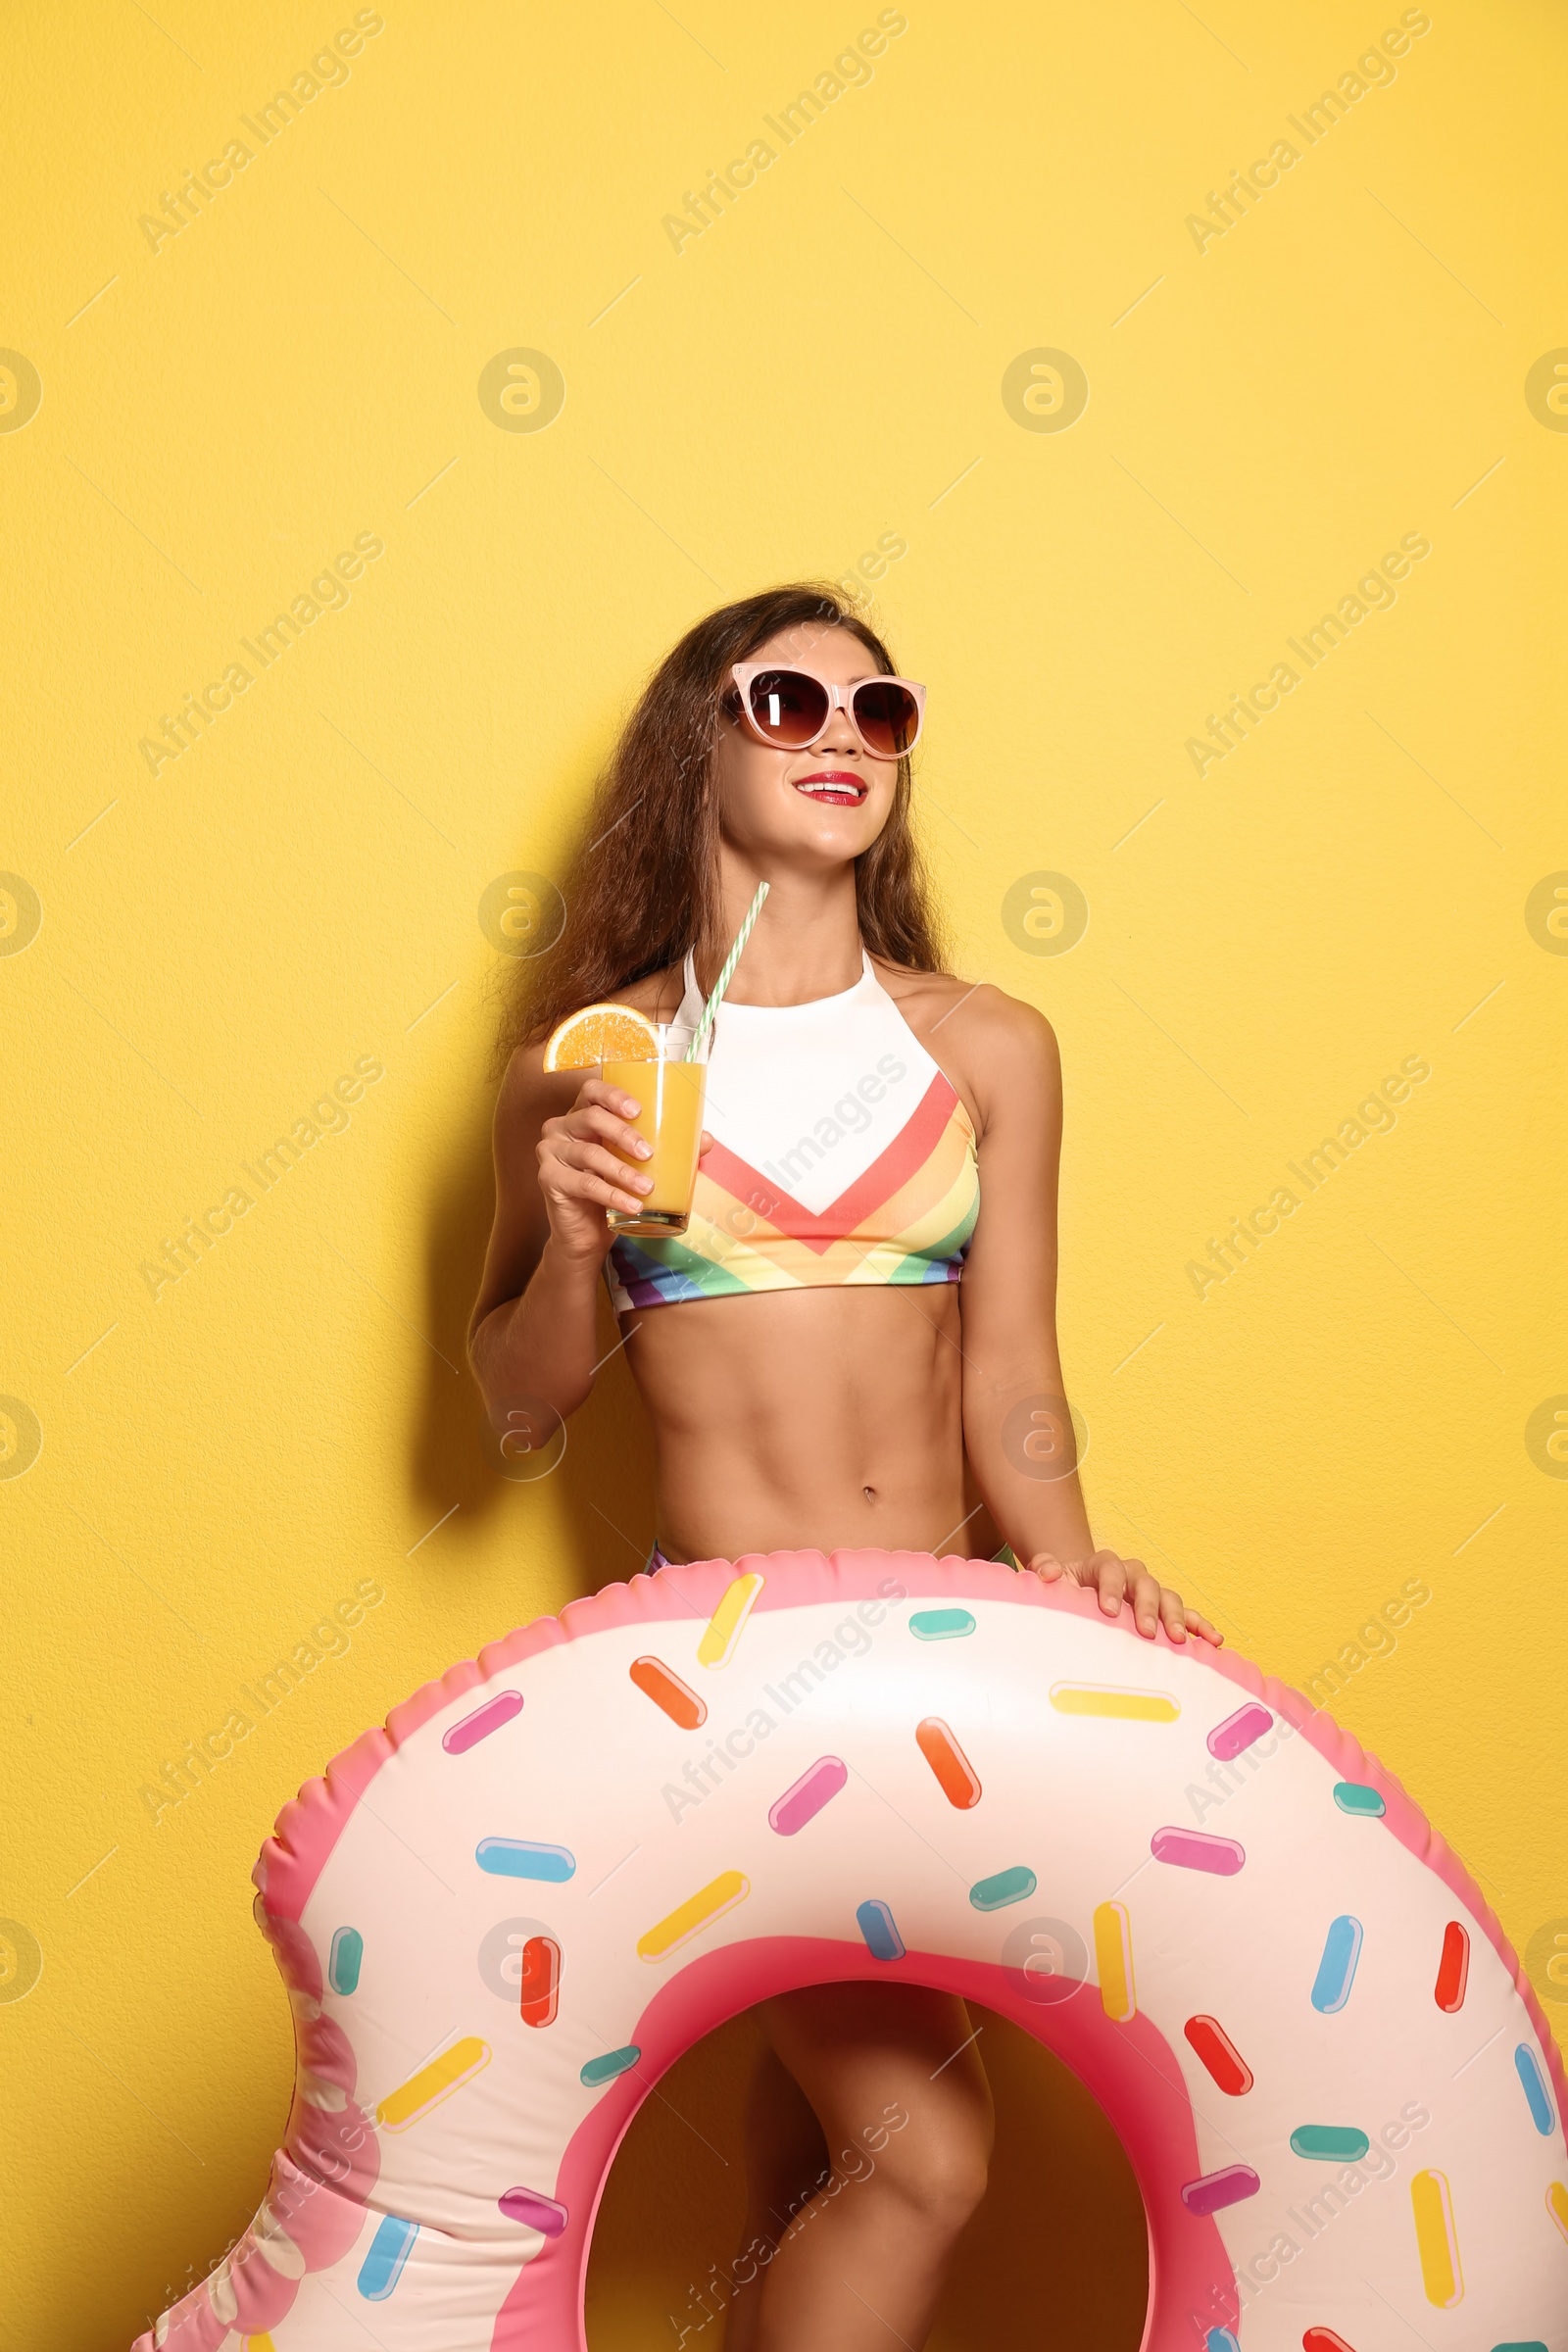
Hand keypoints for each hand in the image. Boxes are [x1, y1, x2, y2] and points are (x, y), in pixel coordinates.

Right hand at [536, 1075, 656, 1258]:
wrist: (587, 1235)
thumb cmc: (611, 1192)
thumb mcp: (637, 1167)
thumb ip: (668, 1150)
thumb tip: (706, 1139)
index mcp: (582, 1115)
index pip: (592, 1090)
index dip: (613, 1095)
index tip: (639, 1110)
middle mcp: (561, 1128)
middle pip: (591, 1118)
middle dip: (624, 1134)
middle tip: (649, 1152)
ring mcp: (551, 1153)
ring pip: (590, 1153)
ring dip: (623, 1171)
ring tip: (647, 1187)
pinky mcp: (548, 1179)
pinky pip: (584, 1183)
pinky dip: (612, 1194)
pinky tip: (632, 1205)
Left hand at [1025, 1548, 1221, 1645]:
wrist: (1082, 1590)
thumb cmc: (1067, 1587)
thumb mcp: (1053, 1575)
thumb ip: (1046, 1569)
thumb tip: (1046, 1574)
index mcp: (1104, 1565)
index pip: (1111, 1569)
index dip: (1111, 1588)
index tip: (1108, 1611)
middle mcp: (1133, 1575)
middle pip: (1146, 1584)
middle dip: (1148, 1607)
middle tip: (1147, 1632)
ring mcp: (1152, 1593)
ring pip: (1170, 1598)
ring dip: (1178, 1617)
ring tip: (1180, 1640)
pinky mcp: (1165, 1611)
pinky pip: (1188, 1615)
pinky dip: (1201, 1625)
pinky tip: (1213, 1640)